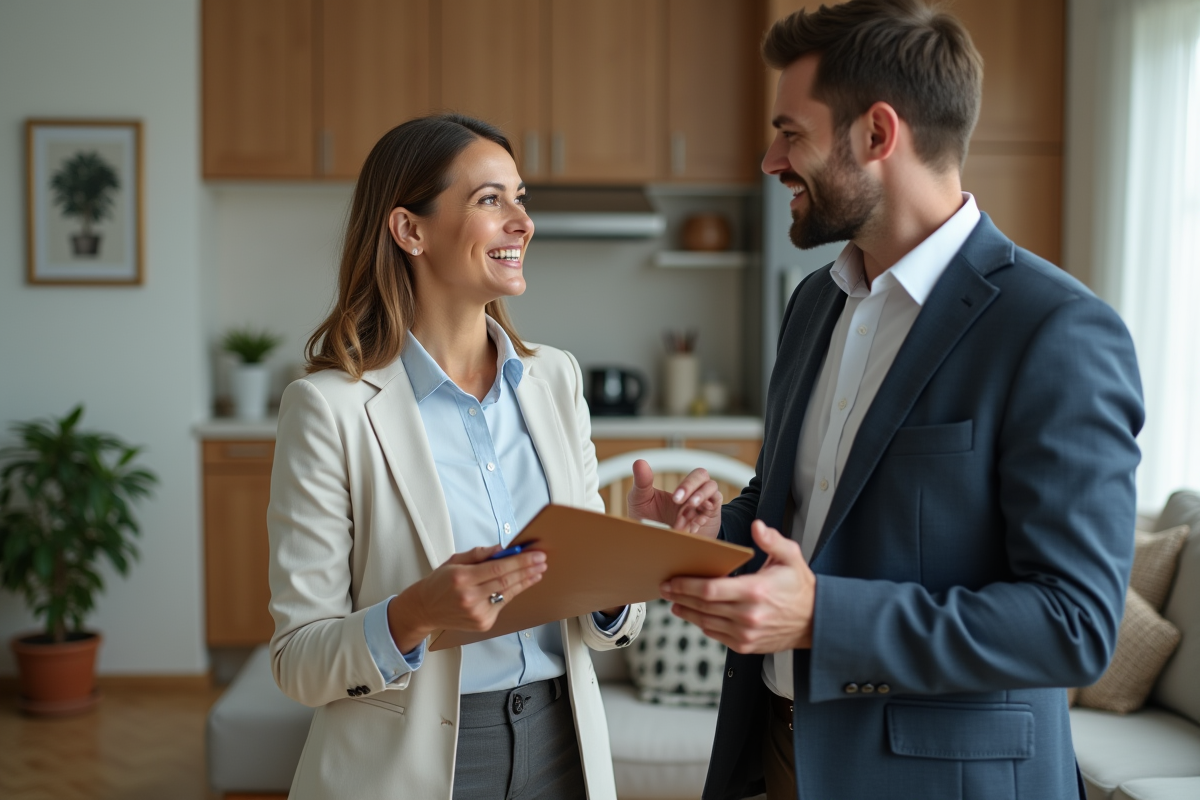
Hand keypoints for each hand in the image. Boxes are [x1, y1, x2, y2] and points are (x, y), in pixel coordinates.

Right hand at [387, 545, 546, 652]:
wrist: (425, 609)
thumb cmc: (440, 583)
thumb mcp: (455, 561)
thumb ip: (479, 554)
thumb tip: (502, 548)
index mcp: (462, 578)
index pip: (498, 568)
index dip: (520, 561)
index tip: (536, 555)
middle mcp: (469, 597)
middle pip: (506, 581)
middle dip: (528, 570)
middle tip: (542, 561)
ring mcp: (476, 613)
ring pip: (507, 594)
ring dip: (525, 581)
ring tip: (538, 571)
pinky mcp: (482, 623)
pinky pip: (502, 604)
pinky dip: (513, 592)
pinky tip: (522, 584)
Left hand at [626, 459, 722, 538]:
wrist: (652, 542)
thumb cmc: (649, 518)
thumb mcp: (641, 499)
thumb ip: (642, 482)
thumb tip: (640, 462)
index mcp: (684, 489)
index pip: (696, 477)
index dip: (688, 485)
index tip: (675, 499)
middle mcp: (696, 496)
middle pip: (707, 481)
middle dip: (696, 490)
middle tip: (683, 503)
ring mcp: (703, 509)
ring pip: (714, 495)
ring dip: (701, 503)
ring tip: (687, 517)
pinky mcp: (706, 523)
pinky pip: (712, 514)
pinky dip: (703, 520)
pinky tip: (691, 528)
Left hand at [660, 520, 814, 652]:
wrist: (815, 621)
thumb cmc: (800, 587)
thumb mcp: (791, 557)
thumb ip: (772, 541)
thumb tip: (757, 526)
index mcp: (755, 591)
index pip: (710, 590)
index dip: (685, 585)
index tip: (671, 579)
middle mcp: (748, 615)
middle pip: (702, 606)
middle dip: (679, 596)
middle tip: (665, 587)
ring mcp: (746, 633)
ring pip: (705, 622)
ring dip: (686, 612)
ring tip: (674, 601)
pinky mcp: (745, 645)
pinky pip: (716, 634)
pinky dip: (702, 624)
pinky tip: (694, 614)